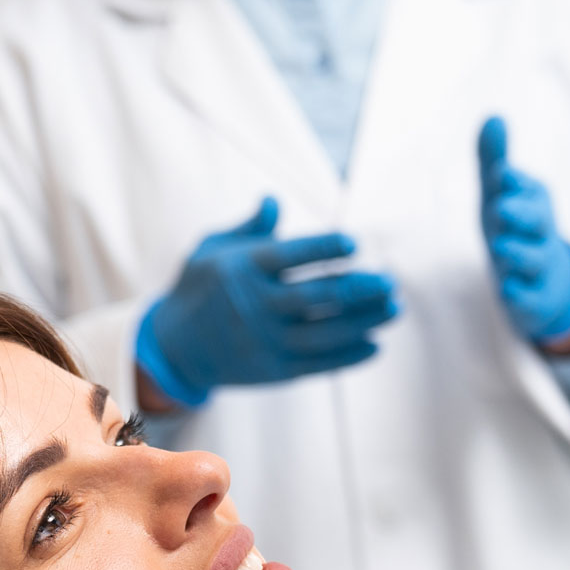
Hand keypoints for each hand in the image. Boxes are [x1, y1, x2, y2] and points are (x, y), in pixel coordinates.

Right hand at [136, 197, 399, 405]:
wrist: (176, 347)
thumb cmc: (200, 287)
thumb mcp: (212, 249)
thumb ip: (250, 228)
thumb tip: (275, 199)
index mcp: (243, 269)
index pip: (292, 255)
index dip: (326, 248)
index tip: (354, 243)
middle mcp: (256, 306)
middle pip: (318, 297)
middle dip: (360, 288)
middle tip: (389, 281)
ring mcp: (266, 341)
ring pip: (326, 332)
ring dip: (365, 321)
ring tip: (393, 309)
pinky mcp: (275, 370)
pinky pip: (320, 363)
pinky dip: (350, 355)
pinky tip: (376, 344)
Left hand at [476, 117, 569, 347]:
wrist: (545, 285)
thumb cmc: (516, 230)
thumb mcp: (501, 195)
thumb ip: (495, 160)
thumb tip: (494, 116)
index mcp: (533, 205)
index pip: (529, 191)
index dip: (516, 184)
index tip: (502, 173)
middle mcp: (540, 235)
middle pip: (538, 222)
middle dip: (522, 214)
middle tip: (501, 207)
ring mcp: (539, 270)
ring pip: (533, 260)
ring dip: (518, 253)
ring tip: (500, 247)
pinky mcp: (535, 301)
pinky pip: (529, 299)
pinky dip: (520, 295)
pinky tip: (507, 290)